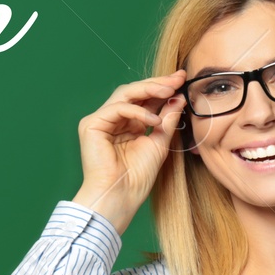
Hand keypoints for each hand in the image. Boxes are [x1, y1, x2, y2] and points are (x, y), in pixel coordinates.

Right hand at [73, 69, 187, 234]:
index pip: (145, 99)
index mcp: (128, 125)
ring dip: (149, 90)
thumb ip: (167, 119)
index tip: (182, 80)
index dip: (163, 88)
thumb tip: (178, 97)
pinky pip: (117, 108)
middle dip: (157, 83)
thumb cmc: (137, 177)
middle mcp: (113, 120)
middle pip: (134, 92)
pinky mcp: (91, 125)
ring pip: (125, 94)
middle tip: (178, 78)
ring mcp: (100, 121)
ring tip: (170, 91)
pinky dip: (137, 111)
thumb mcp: (160, 142)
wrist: (121, 196)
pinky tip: (153, 120)